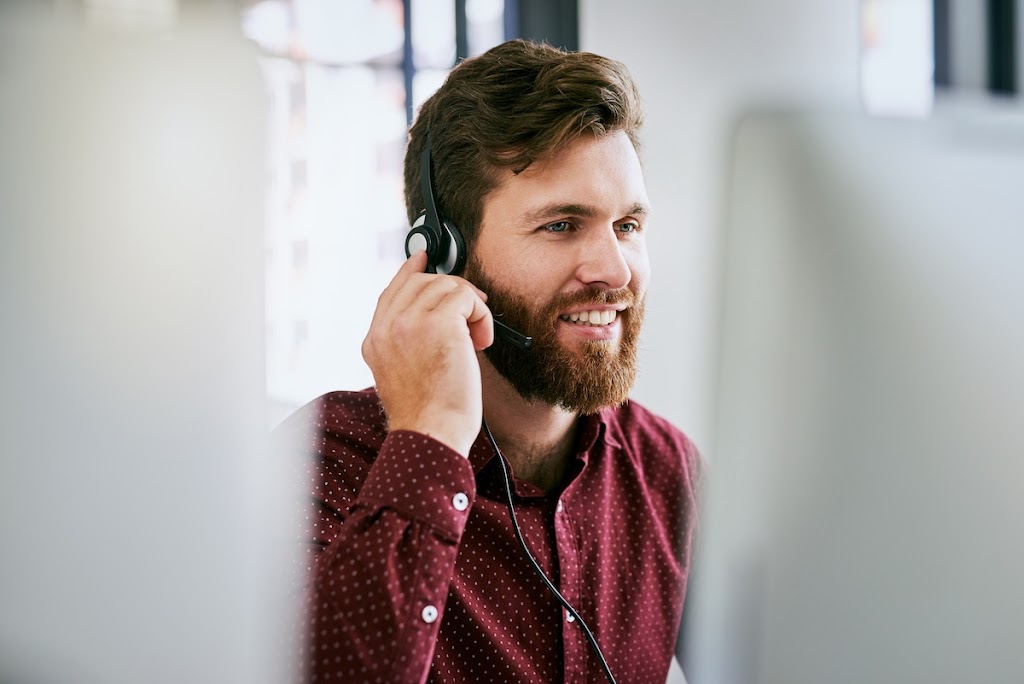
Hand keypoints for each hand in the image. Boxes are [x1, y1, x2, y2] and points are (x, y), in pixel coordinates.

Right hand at [361, 251, 493, 456]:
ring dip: (471, 308)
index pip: (392, 290)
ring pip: (446, 285)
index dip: (410, 270)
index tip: (424, 256)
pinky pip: (467, 297)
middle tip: (471, 317)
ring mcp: (408, 322)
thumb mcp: (403, 374)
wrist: (431, 432)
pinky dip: (482, 316)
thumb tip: (443, 313)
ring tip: (475, 338)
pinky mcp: (437, 322)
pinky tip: (481, 341)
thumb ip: (408, 341)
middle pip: (421, 281)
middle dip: (453, 292)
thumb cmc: (428, 414)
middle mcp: (386, 328)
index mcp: (375, 340)